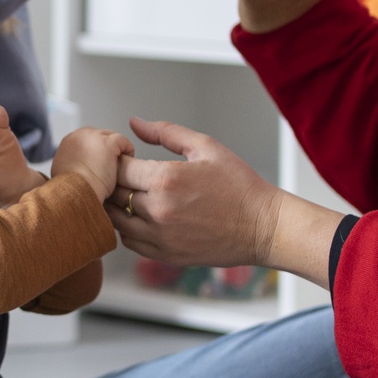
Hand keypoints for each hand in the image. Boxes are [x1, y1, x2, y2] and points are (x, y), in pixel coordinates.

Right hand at [51, 126, 135, 202]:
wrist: (74, 194)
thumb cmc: (71, 191)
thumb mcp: (66, 174)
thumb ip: (74, 165)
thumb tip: (82, 170)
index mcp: (68, 142)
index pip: (88, 139)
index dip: (97, 151)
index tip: (101, 165)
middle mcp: (79, 135)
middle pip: (100, 135)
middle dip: (107, 149)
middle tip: (111, 167)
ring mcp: (94, 137)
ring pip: (111, 136)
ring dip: (116, 150)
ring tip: (118, 168)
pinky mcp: (108, 143)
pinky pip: (123, 141)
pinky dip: (127, 151)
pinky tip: (126, 166)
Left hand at [111, 117, 337, 285]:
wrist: (263, 227)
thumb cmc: (240, 186)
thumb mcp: (206, 147)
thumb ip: (166, 132)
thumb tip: (135, 123)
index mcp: (166, 179)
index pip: (119, 168)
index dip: (119, 160)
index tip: (129, 158)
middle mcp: (158, 210)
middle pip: (114, 193)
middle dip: (116, 182)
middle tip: (129, 176)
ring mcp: (159, 236)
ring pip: (116, 220)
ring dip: (118, 207)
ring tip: (134, 196)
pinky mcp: (165, 255)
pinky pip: (129, 241)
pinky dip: (129, 228)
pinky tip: (143, 217)